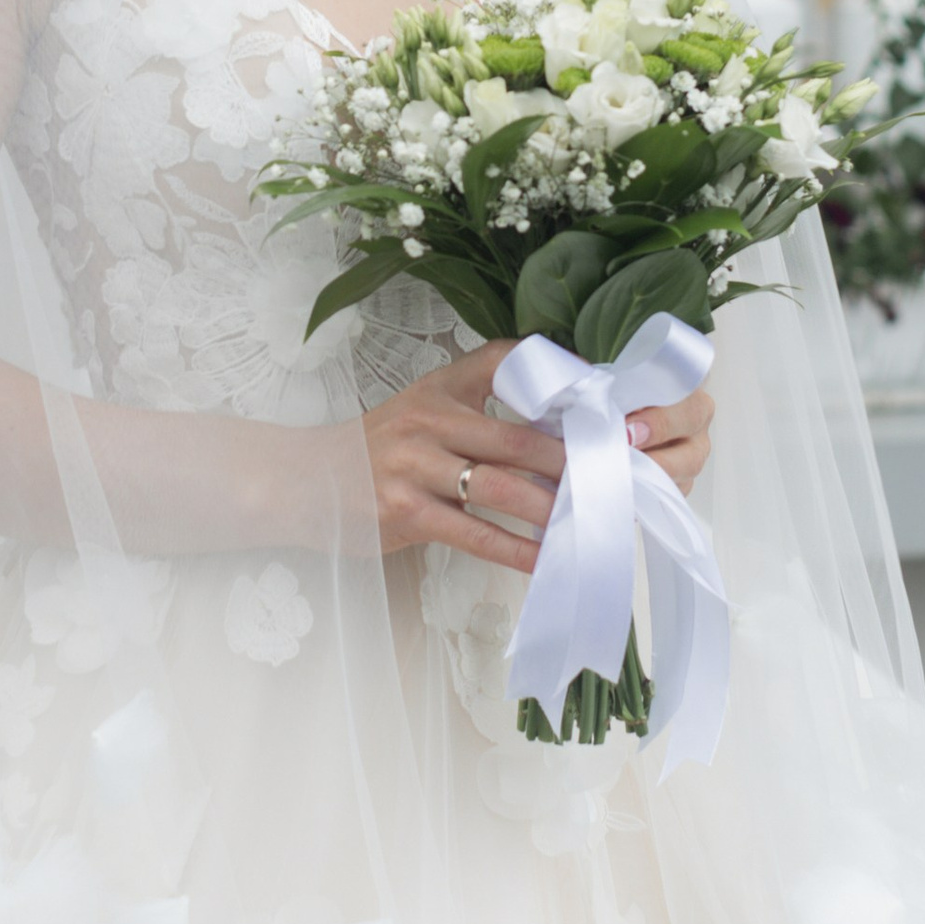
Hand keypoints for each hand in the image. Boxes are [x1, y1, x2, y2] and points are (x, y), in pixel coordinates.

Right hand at [359, 339, 717, 571]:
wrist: (308, 480)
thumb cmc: (379, 445)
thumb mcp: (423, 404)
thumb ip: (477, 399)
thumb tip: (554, 419)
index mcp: (439, 390)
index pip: (501, 364)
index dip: (553, 378)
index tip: (600, 400)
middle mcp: (429, 422)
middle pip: (516, 440)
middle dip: (570, 461)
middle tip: (615, 476)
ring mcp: (416, 468)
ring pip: (501, 489)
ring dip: (551, 508)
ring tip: (591, 520)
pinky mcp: (407, 513)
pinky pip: (474, 534)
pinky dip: (515, 549)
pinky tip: (545, 560)